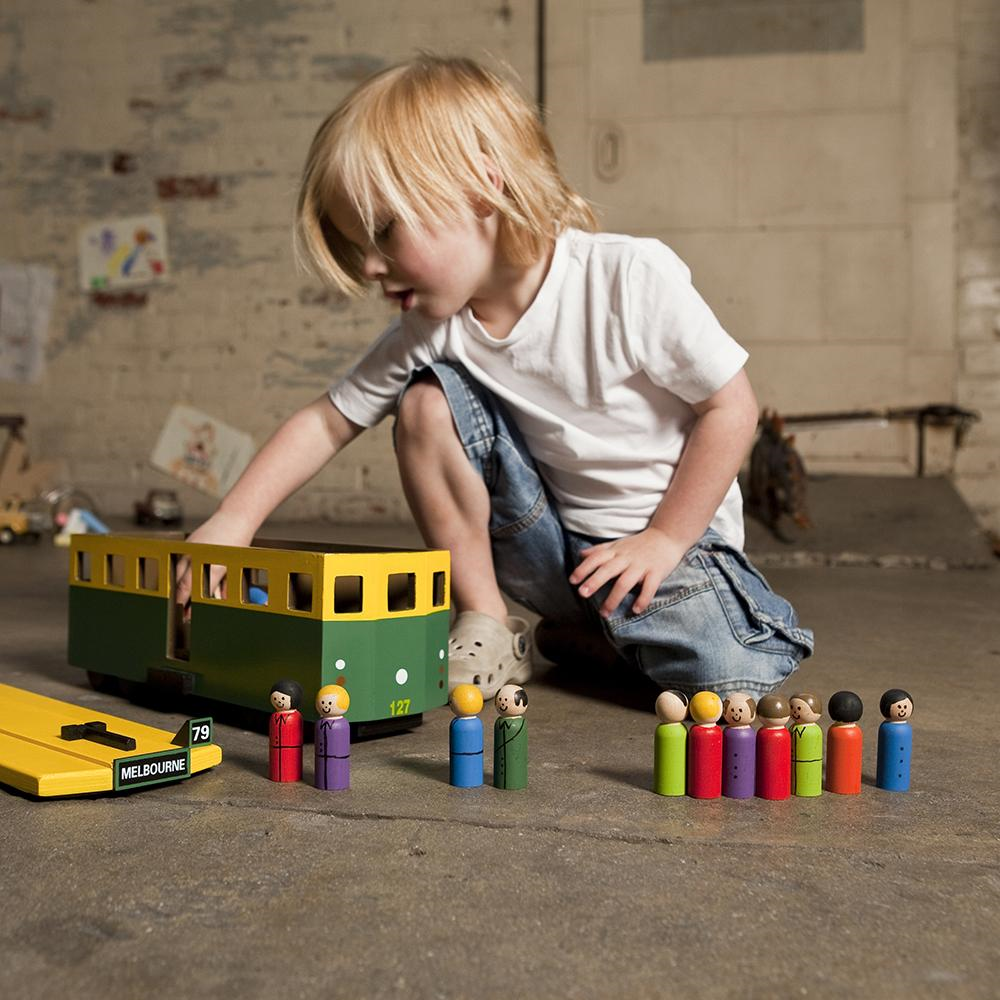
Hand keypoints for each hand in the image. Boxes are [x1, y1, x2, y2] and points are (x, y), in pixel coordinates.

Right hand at [174, 509, 255, 611]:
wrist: (233, 519)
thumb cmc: (238, 543)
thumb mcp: (233, 568)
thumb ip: (223, 586)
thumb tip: (217, 600)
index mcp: (214, 567)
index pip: (196, 592)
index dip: (189, 606)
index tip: (187, 616)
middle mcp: (198, 558)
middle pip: (181, 585)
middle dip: (179, 600)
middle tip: (179, 613)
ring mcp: (190, 550)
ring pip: (176, 574)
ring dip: (177, 588)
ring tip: (179, 600)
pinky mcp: (187, 545)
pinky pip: (178, 563)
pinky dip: (178, 574)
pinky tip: (180, 582)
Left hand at [569, 527, 689, 618]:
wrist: (667, 536)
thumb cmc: (639, 544)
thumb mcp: (618, 544)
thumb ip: (600, 550)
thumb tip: (580, 554)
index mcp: (616, 551)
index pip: (596, 558)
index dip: (584, 568)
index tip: (573, 581)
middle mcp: (626, 558)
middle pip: (608, 570)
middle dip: (594, 582)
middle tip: (583, 594)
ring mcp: (642, 565)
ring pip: (625, 582)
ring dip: (614, 598)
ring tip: (604, 613)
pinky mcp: (657, 572)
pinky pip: (649, 587)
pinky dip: (643, 599)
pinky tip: (635, 610)